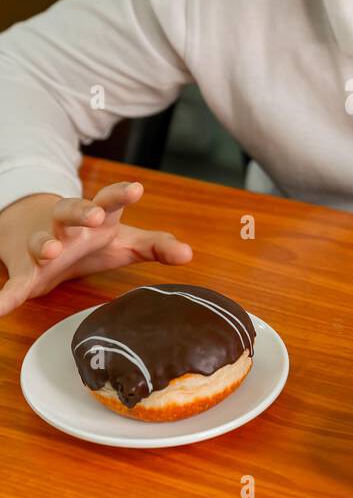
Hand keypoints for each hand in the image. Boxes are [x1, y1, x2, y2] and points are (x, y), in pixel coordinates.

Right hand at [0, 181, 192, 318]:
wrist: (34, 231)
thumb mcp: (123, 239)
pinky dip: (6, 295)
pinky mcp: (25, 270)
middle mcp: (67, 224)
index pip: (110, 199)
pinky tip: (0, 308)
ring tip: (50, 250)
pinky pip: (15, 282)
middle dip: (81, 211)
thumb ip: (156, 245)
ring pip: (41, 240)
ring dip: (45, 243)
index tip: (136, 189)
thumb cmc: (89, 237)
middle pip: (71, 211)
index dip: (121, 194)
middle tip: (93, 214)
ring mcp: (43, 244)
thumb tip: (189, 254)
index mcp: (96, 216)